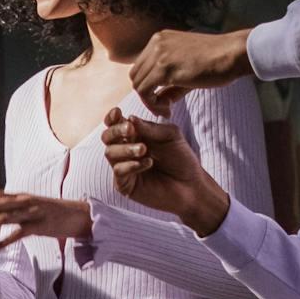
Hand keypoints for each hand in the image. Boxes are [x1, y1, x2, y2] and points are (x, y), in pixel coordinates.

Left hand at [0, 188, 91, 249]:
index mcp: (20, 196)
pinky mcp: (41, 226)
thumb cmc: (51, 213)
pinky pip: (21, 233)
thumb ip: (9, 210)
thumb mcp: (28, 208)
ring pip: (4, 218)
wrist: (78, 215)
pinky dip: (6, 240)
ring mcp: (32, 213)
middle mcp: (24, 201)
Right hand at [102, 110, 228, 232]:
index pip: (115, 124)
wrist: (191, 186)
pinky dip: (131, 165)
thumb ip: (150, 128)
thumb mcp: (170, 136)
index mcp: (135, 136)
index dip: (112, 118)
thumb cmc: (182, 159)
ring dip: (125, 148)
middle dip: (116, 131)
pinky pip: (118, 171)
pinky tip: (148, 163)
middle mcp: (126, 151)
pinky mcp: (125, 185)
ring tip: (144, 149)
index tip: (117, 112)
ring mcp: (124, 168)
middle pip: (107, 137)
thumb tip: (129, 118)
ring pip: (110, 153)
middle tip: (130, 130)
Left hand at [128, 26, 251, 108]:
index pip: (141, 66)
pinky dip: (152, 105)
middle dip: (146, 95)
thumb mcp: (188, 69)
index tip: (164, 100)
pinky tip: (167, 110)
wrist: (234, 53)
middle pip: (135, 75)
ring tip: (167, 110)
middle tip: (164, 108)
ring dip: (149, 102)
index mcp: (160, 39)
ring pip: (137, 84)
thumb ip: (171, 84)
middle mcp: (156, 43)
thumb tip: (161, 100)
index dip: (148, 86)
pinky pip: (145, 92)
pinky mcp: (164, 68)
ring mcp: (158, 54)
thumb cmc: (217, 61)